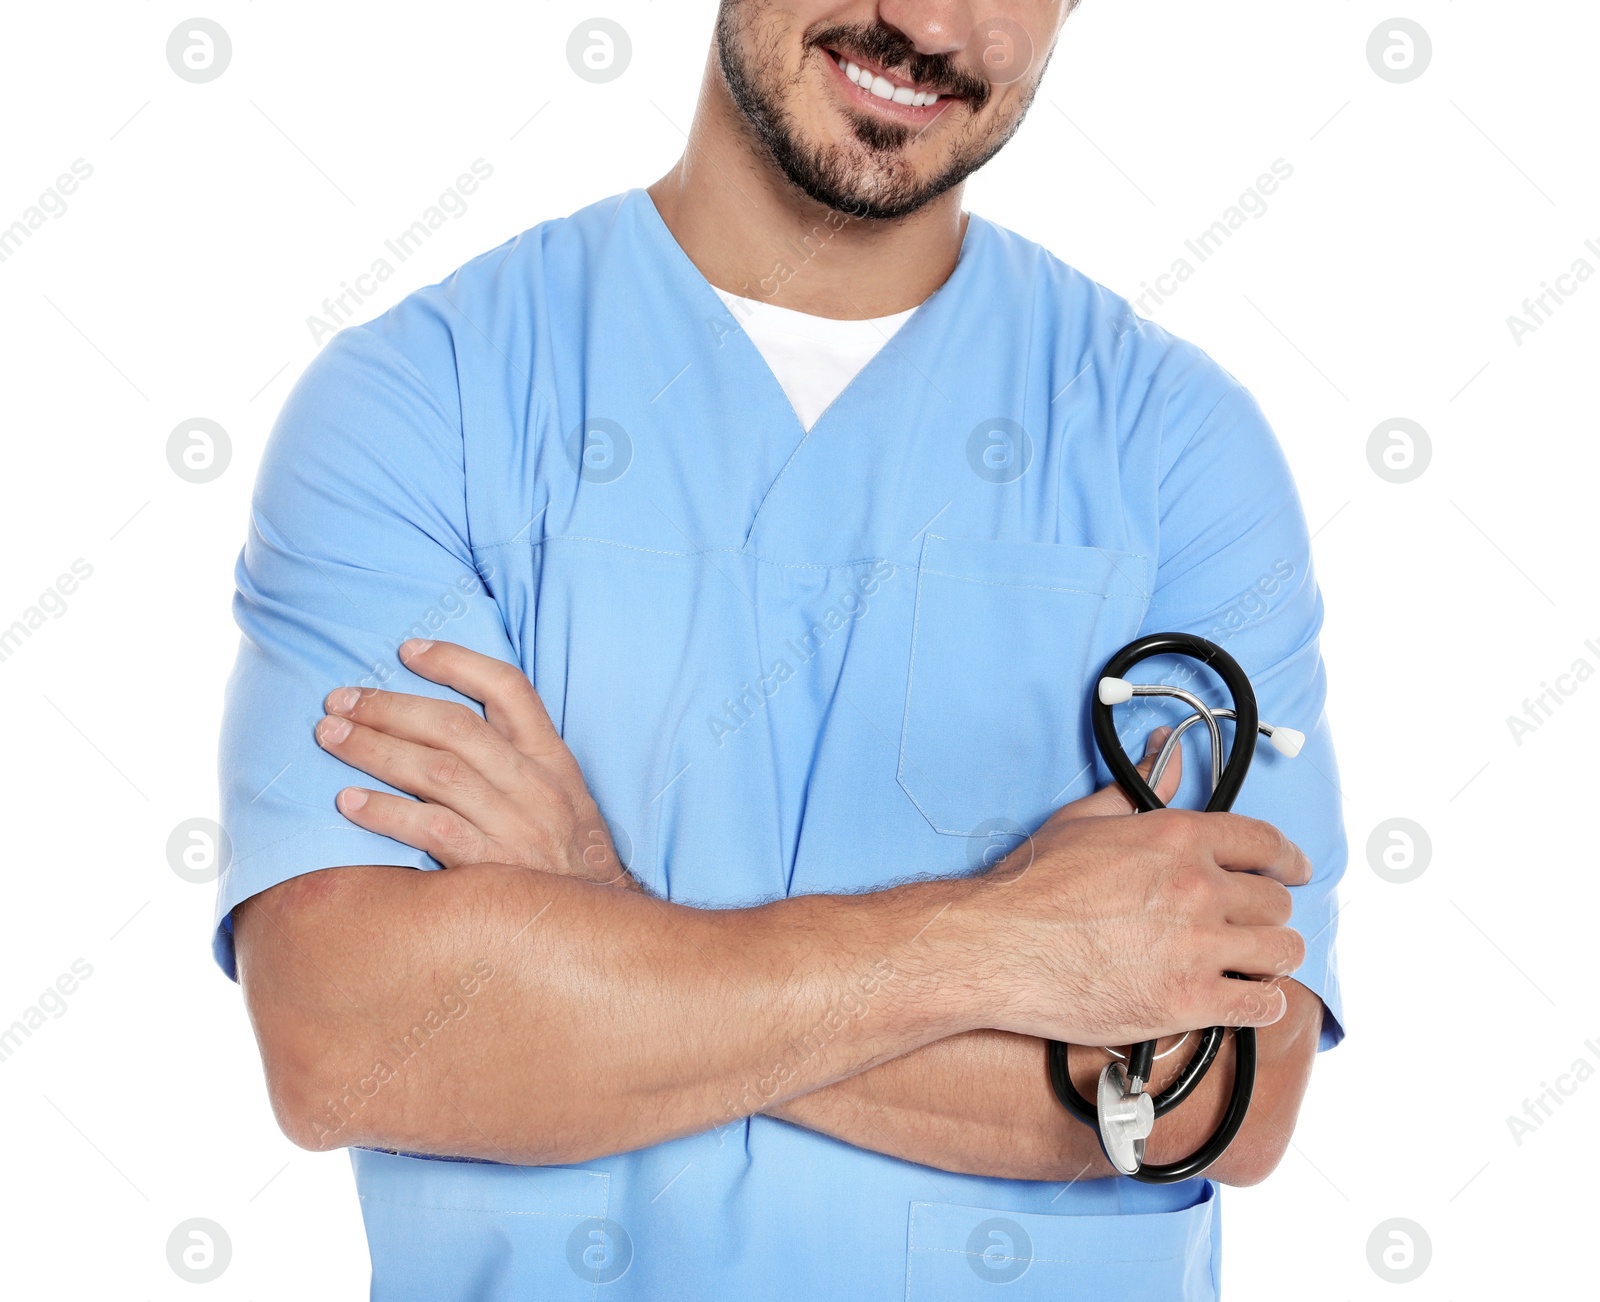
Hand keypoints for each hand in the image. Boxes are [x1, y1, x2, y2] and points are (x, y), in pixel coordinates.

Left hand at [314, 639, 640, 890]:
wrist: (604, 935)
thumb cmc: (569, 866)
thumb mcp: (564, 802)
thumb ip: (518, 766)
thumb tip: (448, 731)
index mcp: (553, 761)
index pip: (508, 689)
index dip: (456, 662)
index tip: (407, 650)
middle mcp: (538, 787)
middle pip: (456, 726)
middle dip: (390, 706)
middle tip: (339, 701)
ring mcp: (518, 828)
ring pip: (438, 771)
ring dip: (375, 749)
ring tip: (329, 736)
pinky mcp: (495, 871)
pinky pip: (433, 830)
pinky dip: (387, 813)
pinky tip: (348, 803)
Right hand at [961, 728, 1308, 1047]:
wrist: (998, 946)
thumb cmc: (1031, 886)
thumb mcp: (1084, 820)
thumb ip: (1137, 791)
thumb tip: (1165, 755)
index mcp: (1177, 838)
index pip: (1263, 842)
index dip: (1288, 858)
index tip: (1295, 869)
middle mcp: (1198, 889)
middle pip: (1274, 902)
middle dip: (1265, 913)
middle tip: (1250, 925)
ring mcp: (1197, 948)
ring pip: (1279, 953)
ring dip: (1270, 957)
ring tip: (1253, 963)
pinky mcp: (1189, 1002)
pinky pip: (1260, 1006)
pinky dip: (1260, 1004)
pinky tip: (1245, 999)